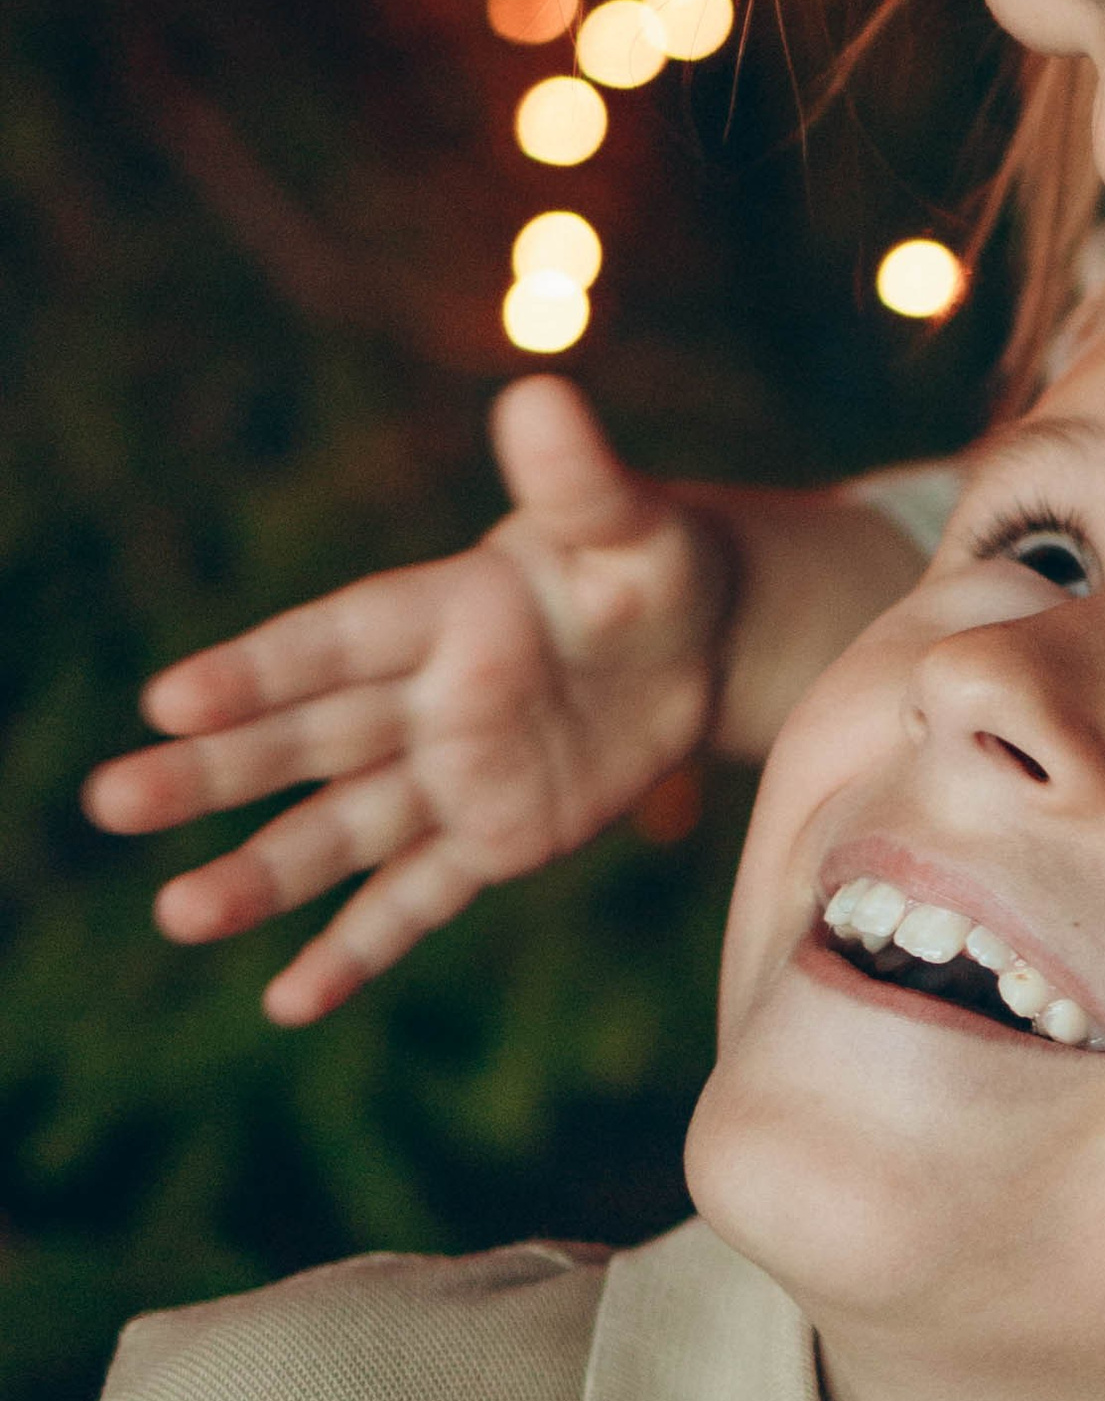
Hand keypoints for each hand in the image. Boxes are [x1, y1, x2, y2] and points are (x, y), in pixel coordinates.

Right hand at [83, 378, 733, 1023]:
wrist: (699, 637)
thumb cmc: (647, 560)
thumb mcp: (624, 521)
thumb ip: (576, 480)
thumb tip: (540, 398)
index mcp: (439, 612)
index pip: (334, 643)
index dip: (259, 669)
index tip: (167, 698)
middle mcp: (423, 700)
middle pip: (306, 742)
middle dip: (215, 774)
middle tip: (110, 801)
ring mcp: (451, 778)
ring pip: (340, 832)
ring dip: (260, 877)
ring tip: (175, 917)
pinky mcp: (492, 840)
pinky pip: (418, 900)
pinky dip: (358, 949)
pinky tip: (286, 1002)